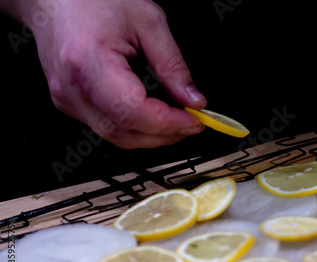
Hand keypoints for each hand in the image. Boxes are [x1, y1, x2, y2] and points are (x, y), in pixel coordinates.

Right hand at [27, 0, 206, 148]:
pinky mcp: (70, 104)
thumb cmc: (93, 0)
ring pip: (116, 136)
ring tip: (176, 118)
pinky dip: (135, 127)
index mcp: (88, 62)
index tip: (194, 120)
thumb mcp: (148, 22)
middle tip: (192, 122)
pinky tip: (152, 114)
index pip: (132, 112)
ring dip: (152, 135)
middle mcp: (72, 88)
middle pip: (125, 133)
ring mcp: (67, 100)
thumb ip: (173, 65)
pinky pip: (107, 127)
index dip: (168, 123)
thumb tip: (192, 100)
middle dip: (165, 134)